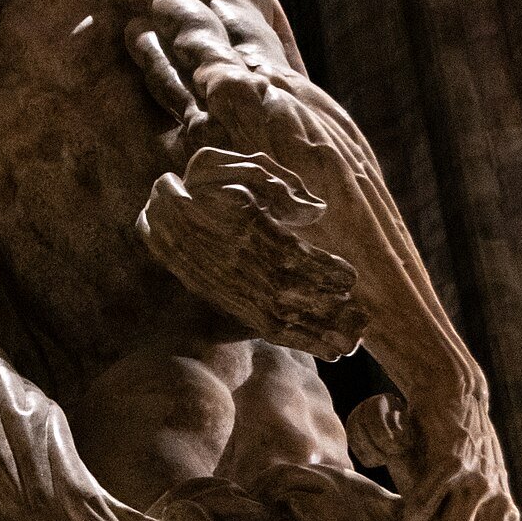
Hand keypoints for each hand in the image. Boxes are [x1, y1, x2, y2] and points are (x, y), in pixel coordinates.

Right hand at [138, 144, 365, 359]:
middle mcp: (237, 263)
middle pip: (288, 293)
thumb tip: (317, 211)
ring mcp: (233, 288)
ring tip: (352, 345)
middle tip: (362, 320)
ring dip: (318, 333)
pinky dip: (300, 342)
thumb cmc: (207, 186)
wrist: (159, 217)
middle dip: (327, 310)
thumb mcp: (236, 169)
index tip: (350, 277)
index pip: (285, 253)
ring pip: (280, 317)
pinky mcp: (233, 303)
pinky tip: (329, 351)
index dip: (318, 268)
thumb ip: (277, 183)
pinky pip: (267, 328)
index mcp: (241, 227)